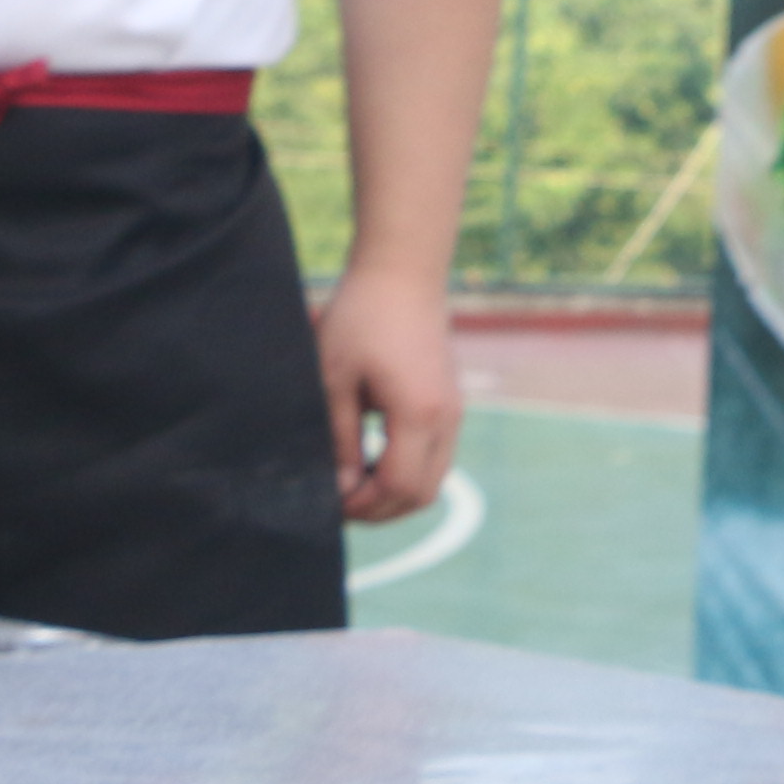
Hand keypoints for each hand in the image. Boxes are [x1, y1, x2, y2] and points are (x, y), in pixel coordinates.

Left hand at [316, 263, 462, 523]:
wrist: (403, 274)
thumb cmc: (362, 319)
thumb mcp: (334, 380)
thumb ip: (339, 438)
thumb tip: (341, 486)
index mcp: (419, 412)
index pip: (398, 485)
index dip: (362, 504)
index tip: (329, 499)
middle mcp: (447, 417)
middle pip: (421, 494)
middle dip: (379, 510)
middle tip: (339, 501)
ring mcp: (454, 412)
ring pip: (433, 481)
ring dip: (394, 494)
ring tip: (354, 485)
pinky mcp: (451, 404)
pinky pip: (436, 459)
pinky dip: (407, 474)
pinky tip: (373, 461)